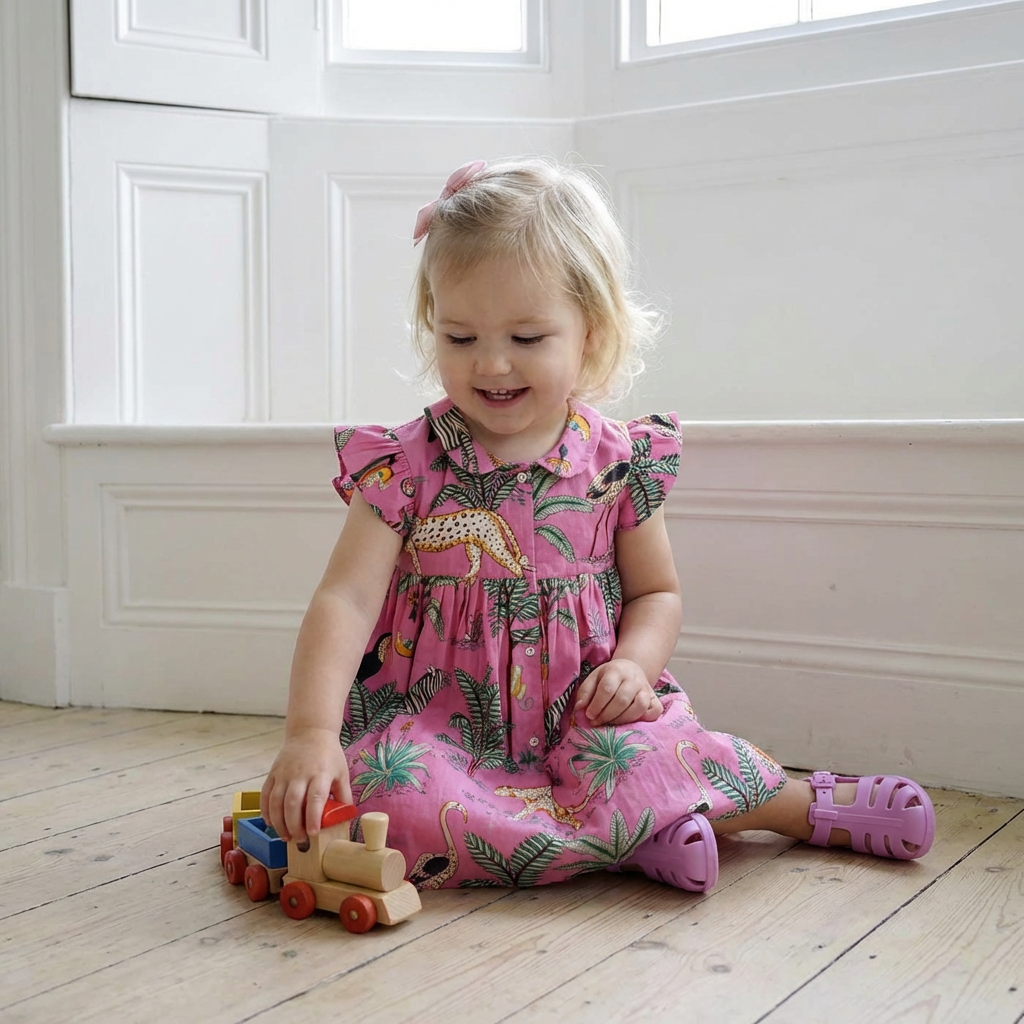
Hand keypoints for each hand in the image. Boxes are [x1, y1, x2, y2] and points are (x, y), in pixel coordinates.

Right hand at [260, 727, 351, 844]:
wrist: (310, 732)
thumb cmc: (329, 755)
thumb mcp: (341, 772)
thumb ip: (343, 795)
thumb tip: (346, 818)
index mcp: (320, 773)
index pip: (315, 798)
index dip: (312, 817)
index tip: (312, 833)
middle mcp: (300, 773)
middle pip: (292, 803)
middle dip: (294, 825)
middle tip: (299, 840)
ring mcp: (284, 773)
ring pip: (276, 801)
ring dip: (279, 822)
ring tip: (286, 837)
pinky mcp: (273, 773)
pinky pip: (265, 795)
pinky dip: (266, 812)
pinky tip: (271, 823)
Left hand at [574, 659, 663, 726]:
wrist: (630, 670)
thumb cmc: (608, 677)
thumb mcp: (594, 679)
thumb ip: (585, 693)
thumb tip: (579, 709)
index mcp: (617, 670)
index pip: (607, 689)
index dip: (597, 704)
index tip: (589, 715)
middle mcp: (634, 678)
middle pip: (622, 700)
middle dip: (607, 715)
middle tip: (596, 722)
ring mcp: (647, 689)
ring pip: (638, 707)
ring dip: (622, 720)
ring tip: (610, 723)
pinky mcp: (655, 699)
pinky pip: (654, 712)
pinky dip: (643, 720)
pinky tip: (629, 722)